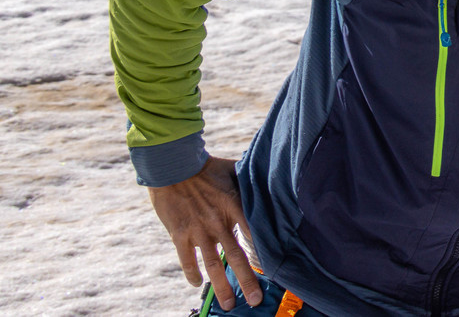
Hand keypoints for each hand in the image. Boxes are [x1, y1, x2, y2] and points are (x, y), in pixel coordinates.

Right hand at [148, 156, 262, 310]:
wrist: (173, 166)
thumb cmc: (207, 166)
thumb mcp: (234, 170)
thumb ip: (250, 180)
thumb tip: (272, 176)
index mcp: (235, 206)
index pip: (255, 233)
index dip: (265, 252)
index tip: (276, 269)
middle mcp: (219, 222)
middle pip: (236, 257)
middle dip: (247, 281)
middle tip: (256, 300)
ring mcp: (198, 231)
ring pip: (212, 265)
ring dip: (221, 287)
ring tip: (228, 305)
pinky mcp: (180, 234)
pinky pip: (187, 260)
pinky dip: (192, 273)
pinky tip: (197, 284)